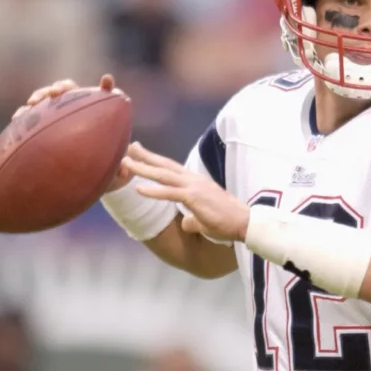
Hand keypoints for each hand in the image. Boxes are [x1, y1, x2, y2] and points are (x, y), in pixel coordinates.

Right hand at [13, 74, 131, 191]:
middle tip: (56, 93)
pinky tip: (17, 118)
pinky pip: (29, 117)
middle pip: (67, 91)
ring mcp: (55, 117)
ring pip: (46, 100)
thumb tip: (125, 171)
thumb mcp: (113, 173)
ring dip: (39, 96)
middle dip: (59, 87)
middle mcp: (74, 112)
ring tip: (32, 103)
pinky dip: (23, 114)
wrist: (80, 181)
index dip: (106, 87)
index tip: (107, 81)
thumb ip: (121, 171)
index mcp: (95, 116)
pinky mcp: (39, 128)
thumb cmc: (100, 172)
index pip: (103, 98)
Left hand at [121, 142, 249, 241]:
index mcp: (196, 182)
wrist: (244, 223)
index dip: (155, 160)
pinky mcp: (194, 198)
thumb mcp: (205, 218)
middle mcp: (193, 180)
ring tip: (125, 163)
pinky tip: (138, 188)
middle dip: (145, 156)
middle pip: (165, 165)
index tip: (139, 151)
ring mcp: (194, 187)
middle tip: (128, 147)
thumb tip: (186, 224)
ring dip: (143, 168)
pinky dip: (153, 190)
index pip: (172, 168)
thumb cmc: (227, 221)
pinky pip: (170, 193)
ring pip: (163, 175)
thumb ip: (193, 219)